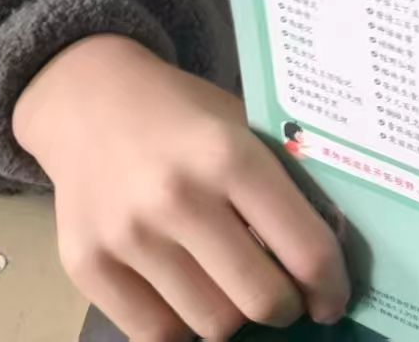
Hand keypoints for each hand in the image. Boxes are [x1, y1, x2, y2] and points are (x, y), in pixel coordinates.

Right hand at [14, 35, 349, 340]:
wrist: (87, 100)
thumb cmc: (182, 115)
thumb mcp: (241, 126)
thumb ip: (281, 186)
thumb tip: (329, 259)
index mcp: (229, 156)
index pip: (305, 251)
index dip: (330, 288)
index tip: (331, 299)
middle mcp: (178, 198)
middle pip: (260, 300)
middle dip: (285, 308)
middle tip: (284, 299)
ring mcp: (127, 236)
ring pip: (212, 325)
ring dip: (232, 316)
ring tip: (230, 289)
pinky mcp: (87, 265)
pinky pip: (157, 335)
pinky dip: (182, 326)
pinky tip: (188, 296)